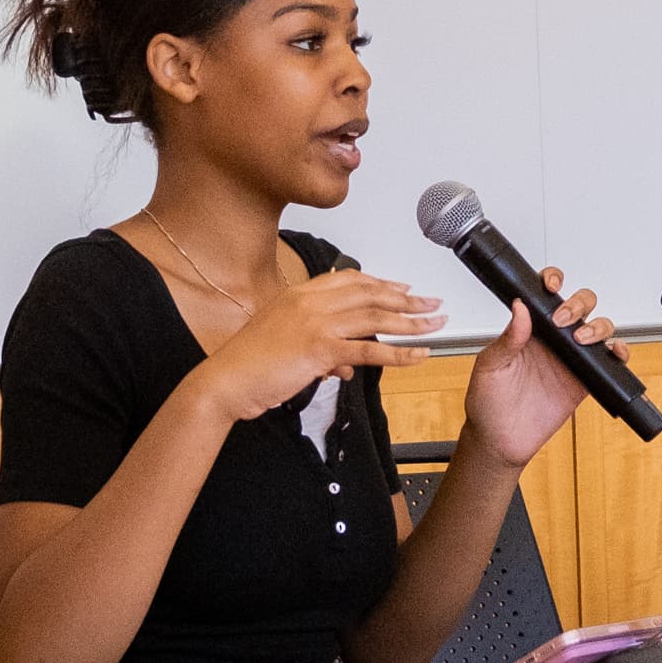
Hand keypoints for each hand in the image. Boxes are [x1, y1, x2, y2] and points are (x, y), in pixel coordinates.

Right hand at [192, 266, 443, 425]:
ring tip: (435, 325)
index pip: (351, 281)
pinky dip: (399, 354)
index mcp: (300, 293)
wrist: (226, 381)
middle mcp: (311, 301)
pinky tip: (418, 356)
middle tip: (432, 304)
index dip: (382, 284)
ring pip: (376, 319)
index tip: (404, 287)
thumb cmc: (249, 364)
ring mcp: (316, 323)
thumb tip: (346, 366)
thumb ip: (319, 349)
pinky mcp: (321, 349)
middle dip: (406, 299)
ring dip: (412, 322)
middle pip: (370, 294)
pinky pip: (370, 351)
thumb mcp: (284, 344)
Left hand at [462, 268, 619, 467]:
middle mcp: (552, 340)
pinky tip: (613, 352)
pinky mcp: (584, 382)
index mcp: (528, 329)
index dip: (553, 281)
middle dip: (579, 303)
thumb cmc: (487, 403)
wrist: (500, 441)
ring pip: (598, 328)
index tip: (551, 285)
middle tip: (563, 320)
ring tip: (582, 339)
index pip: (545, 294)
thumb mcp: (489, 366)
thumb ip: (507, 339)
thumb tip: (520, 307)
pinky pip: (609, 362)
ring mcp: (570, 359)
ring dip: (598, 326)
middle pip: (580, 305)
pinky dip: (618, 353)